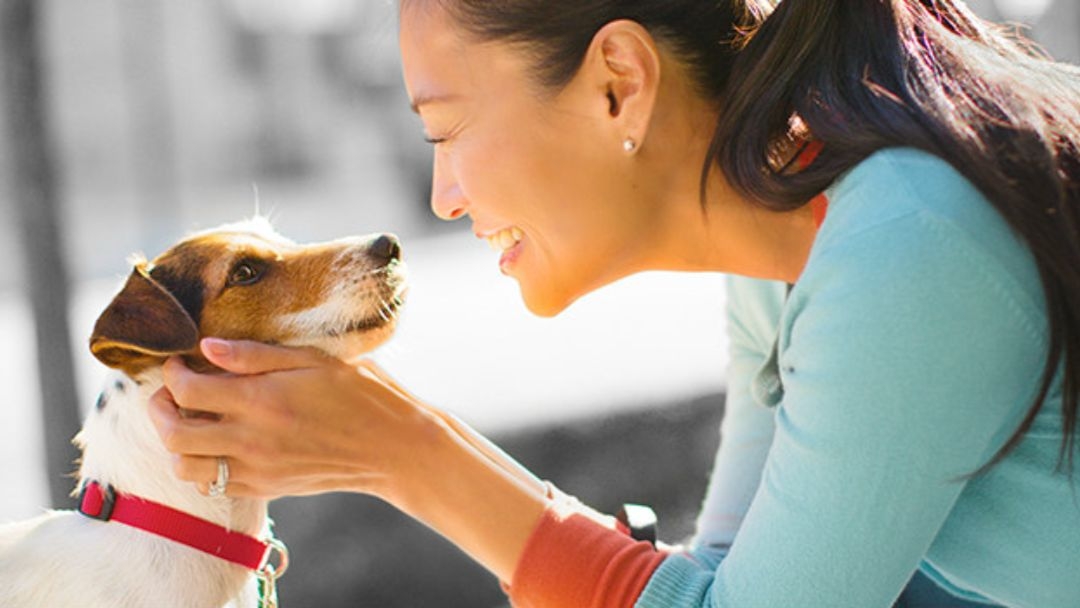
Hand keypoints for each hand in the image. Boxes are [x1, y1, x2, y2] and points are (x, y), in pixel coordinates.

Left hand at [148, 338, 439, 499]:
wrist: (393, 447)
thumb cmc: (362, 393)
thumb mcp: (314, 359)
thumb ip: (256, 355)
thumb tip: (206, 347)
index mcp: (262, 400)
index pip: (187, 389)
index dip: (172, 372)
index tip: (180, 361)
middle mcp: (252, 440)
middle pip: (173, 433)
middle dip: (158, 409)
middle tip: (169, 391)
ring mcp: (258, 469)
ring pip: (184, 468)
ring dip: (175, 443)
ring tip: (188, 420)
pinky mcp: (267, 488)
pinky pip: (213, 487)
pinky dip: (202, 467)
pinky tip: (217, 444)